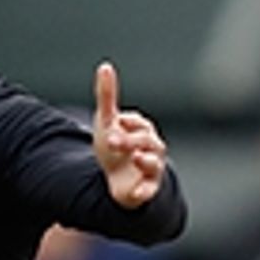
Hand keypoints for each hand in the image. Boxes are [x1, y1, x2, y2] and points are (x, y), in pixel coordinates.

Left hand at [92, 61, 166, 207]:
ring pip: (153, 163)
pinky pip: (149, 191)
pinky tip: (135, 193)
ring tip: (136, 157)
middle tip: (111, 140)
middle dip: (129, 140)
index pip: (139, 123)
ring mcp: (151, 169)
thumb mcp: (107, 121)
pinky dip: (144, 192)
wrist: (116, 178)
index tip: (115, 122)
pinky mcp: (147, 189)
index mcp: (143, 130)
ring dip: (145, 161)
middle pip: (146, 141)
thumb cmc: (114, 146)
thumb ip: (107, 96)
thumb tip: (105, 66)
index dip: (127, 123)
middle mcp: (152, 148)